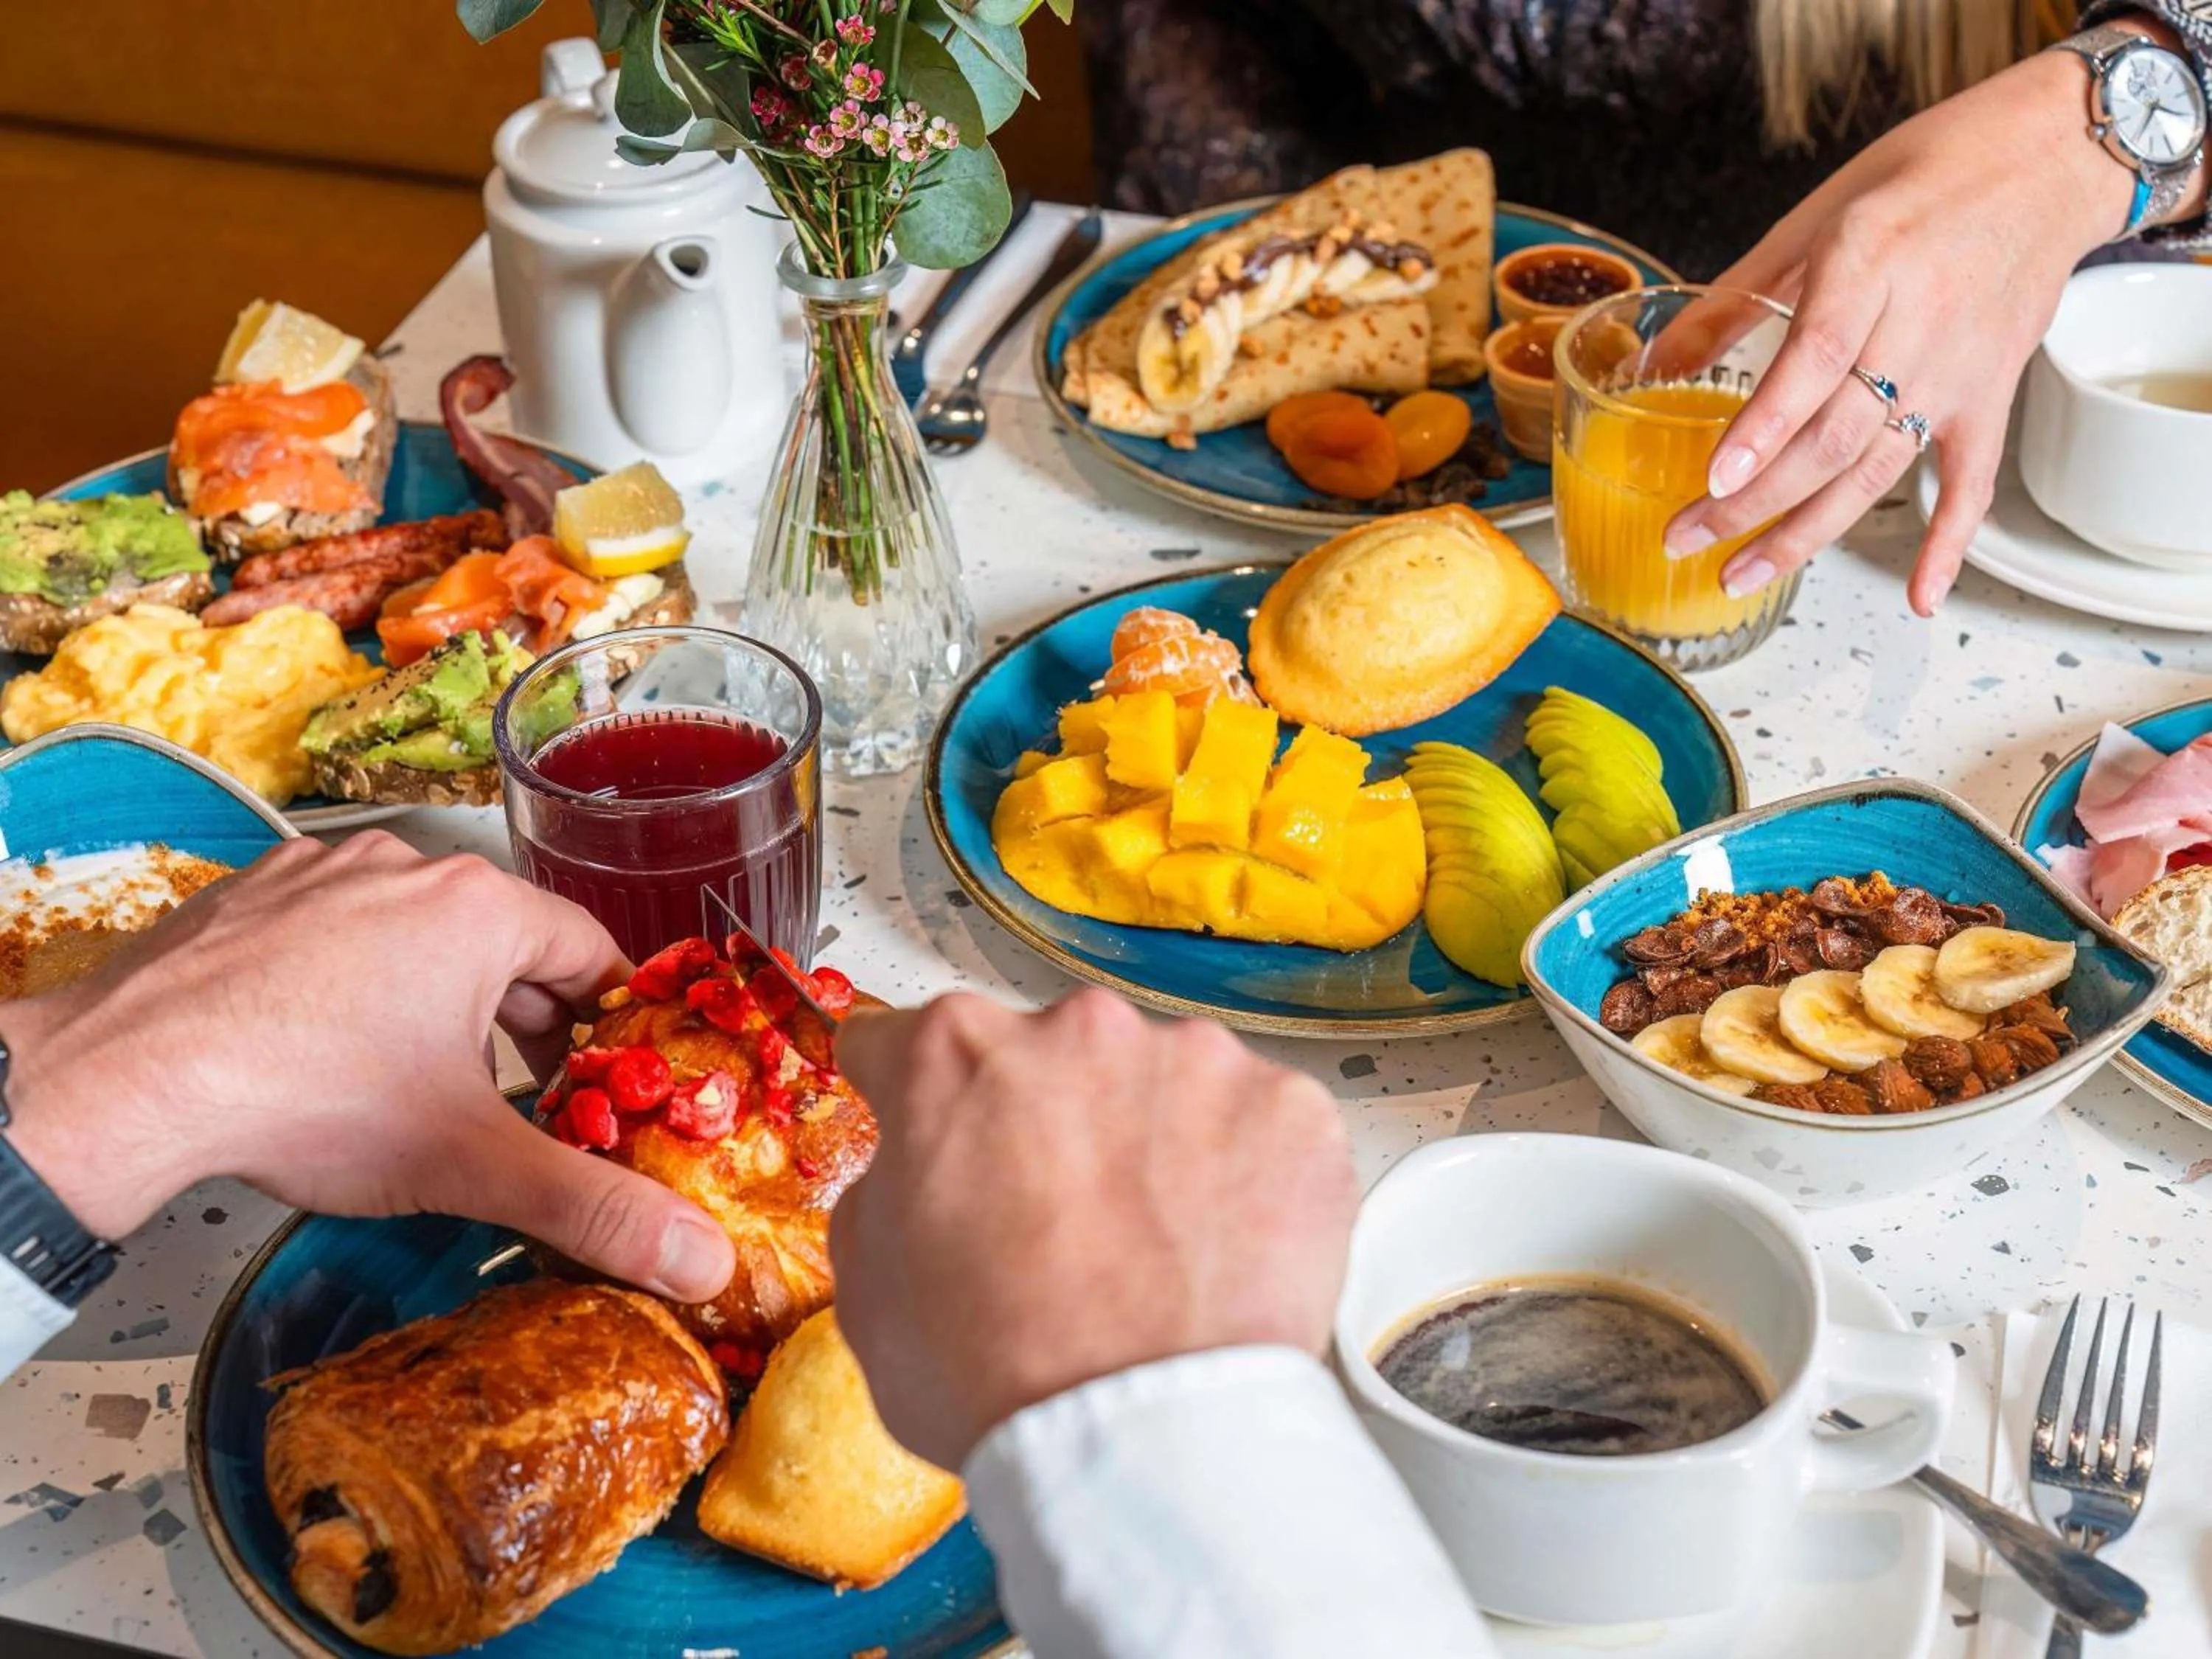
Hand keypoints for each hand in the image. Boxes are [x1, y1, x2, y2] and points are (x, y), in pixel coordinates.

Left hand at [0, 833, 734, 1301]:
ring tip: (425, 1084)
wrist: (126, 1082)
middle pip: (505, 944)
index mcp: (478, 908)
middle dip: (523, 1023)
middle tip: (524, 1099)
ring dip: (439, 1002)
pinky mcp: (250, 895)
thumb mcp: (470, 1164)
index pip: (590, 951)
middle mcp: (404, 869)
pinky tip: (330, 1051)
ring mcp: (318, 873)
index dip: (610, 1022)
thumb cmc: (305, 1099)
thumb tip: (700, 1260)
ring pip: (418, 937)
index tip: (609, 1076)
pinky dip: (353, 983)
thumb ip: (594, 1210)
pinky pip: (336, 932)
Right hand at [829, 989, 1358, 1468]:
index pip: (914, 1042)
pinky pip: (1257, 1127)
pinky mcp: (1290, 1110)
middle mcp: (1079, 1030)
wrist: (1147, 1444)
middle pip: (1055, 1059)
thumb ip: (888, 1187)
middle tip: (1063, 1223)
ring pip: (1164, 1087)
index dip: (921, 1097)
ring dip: (1154, 1145)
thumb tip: (917, 1167)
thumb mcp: (869, 1289)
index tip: (942, 1125)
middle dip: (1054, 1124)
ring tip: (1154, 1252)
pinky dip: (1244, 1177)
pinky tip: (1217, 1252)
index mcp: (958, 1057)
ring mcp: (1197, 1062)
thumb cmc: (1006, 1379)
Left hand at [1662, 37, 2175, 615]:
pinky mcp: (1993, 394)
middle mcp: (1919, 323)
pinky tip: (1918, 595)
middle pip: (1833, 435)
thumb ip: (1733, 299)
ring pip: (1878, 469)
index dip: (1764, 427)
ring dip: (1807, 533)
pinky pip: (1972, 482)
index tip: (1716, 477)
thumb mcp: (1815, 217)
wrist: (2050, 159)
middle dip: (1754, 501)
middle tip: (1687, 539)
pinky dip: (1947, 543)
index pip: (1814, 360)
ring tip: (1743, 574)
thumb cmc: (1927, 175)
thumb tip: (1651, 364)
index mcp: (1869, 264)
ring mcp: (1961, 369)